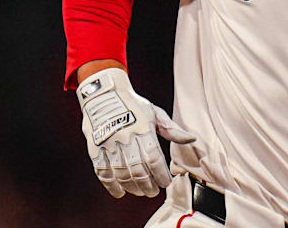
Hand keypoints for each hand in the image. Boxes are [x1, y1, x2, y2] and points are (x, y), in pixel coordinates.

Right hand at [77, 67, 196, 197]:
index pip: (153, 158)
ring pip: (121, 173)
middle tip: (153, 192)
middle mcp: (125, 138)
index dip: (160, 174)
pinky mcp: (95, 148)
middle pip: (138, 169)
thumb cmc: (134, 105)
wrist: (104, 94)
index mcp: (142, 129)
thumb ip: (172, 130)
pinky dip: (111, 185)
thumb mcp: (155, 113)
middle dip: (148, 184)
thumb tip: (192, 139)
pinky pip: (102, 172)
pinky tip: (120, 192)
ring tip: (141, 192)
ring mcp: (109, 144)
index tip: (166, 182)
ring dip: (132, 187)